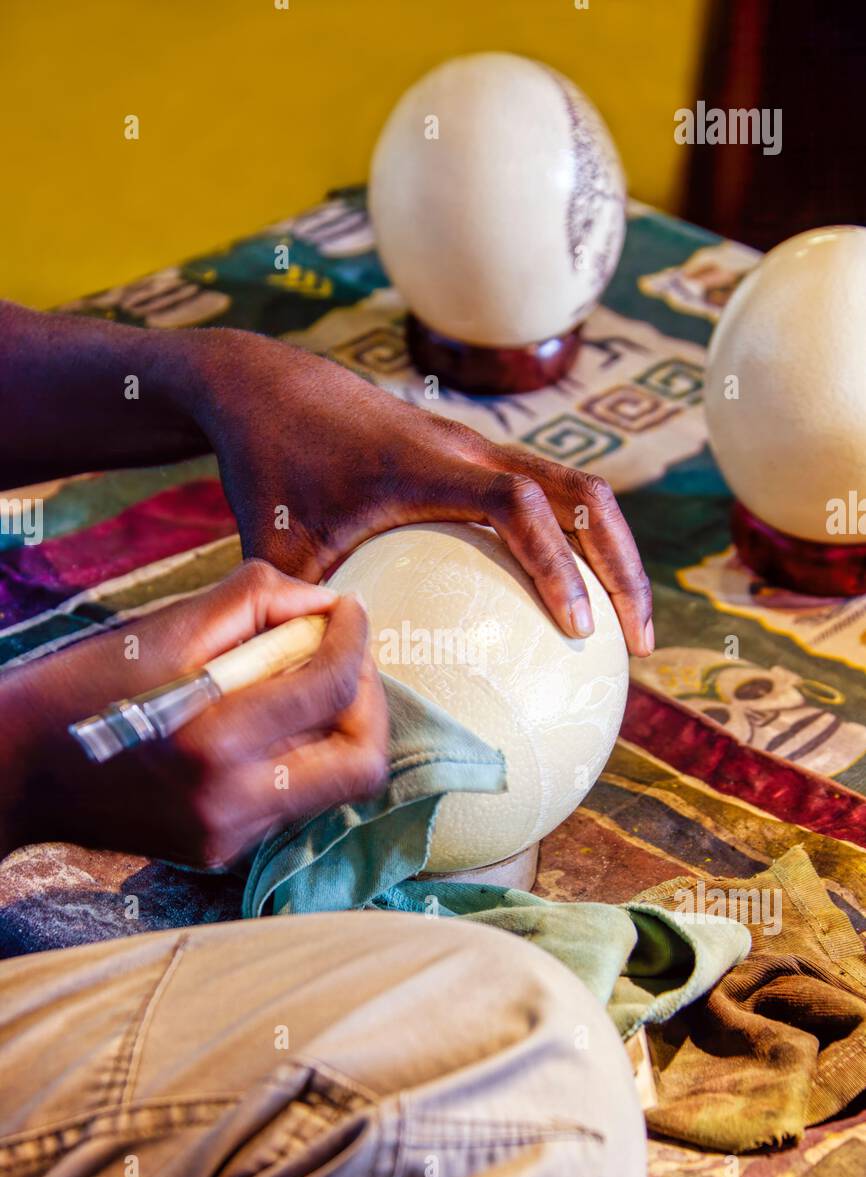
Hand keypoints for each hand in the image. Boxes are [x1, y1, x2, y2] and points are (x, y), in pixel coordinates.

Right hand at [0, 562, 387, 866]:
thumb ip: (256, 603)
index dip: (353, 639)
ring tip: (298, 683)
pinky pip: (293, 799)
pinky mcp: (221, 852)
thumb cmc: (82, 685)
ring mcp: (229, 838)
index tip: (348, 612)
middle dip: (367, 701)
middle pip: (361, 764)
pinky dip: (297, 753)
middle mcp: (230, 804)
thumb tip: (326, 606)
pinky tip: (260, 722)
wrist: (16, 768)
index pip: (330, 690)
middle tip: (339, 658)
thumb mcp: (164, 628)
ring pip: (335, 785)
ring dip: (336, 727)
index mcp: (211, 741)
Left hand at [192, 333, 653, 655]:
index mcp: (423, 467)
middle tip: (639, 643)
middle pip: (583, 494)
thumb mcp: (274, 546)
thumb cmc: (267, 468)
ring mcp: (476, 448)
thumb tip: (340, 699)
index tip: (579, 629)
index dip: (557, 562)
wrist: (265, 385)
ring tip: (623, 632)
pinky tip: (564, 608)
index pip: (517, 505)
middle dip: (623, 565)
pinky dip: (572, 545)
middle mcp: (467, 450)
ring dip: (611, 554)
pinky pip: (547, 495)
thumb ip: (306, 616)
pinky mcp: (473, 457)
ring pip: (577, 490)